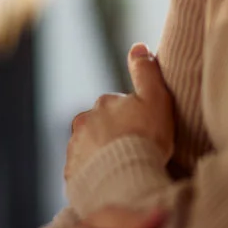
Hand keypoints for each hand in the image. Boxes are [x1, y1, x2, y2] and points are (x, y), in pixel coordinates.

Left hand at [65, 44, 175, 179]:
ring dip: (102, 155)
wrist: (124, 178)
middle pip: (100, 126)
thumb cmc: (145, 138)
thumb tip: (139, 46)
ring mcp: (75, 149)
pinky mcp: (72, 174)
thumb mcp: (155, 99)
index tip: (144, 131)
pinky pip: (84, 172)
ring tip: (123, 169)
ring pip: (90, 148)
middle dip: (113, 135)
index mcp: (103, 103)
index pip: (116, 106)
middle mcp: (83, 122)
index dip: (132, 118)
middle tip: (134, 151)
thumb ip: (146, 73)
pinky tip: (109, 181)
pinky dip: (94, 174)